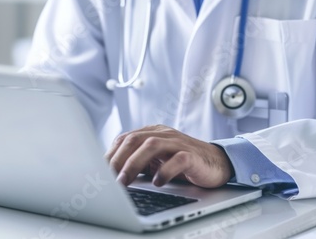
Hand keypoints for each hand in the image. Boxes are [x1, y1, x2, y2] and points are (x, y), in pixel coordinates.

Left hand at [105, 125, 233, 187]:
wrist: (217, 163)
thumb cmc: (184, 162)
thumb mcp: (158, 159)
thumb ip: (139, 161)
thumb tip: (112, 175)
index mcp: (154, 133)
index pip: (125, 138)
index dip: (110, 155)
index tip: (99, 173)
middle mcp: (165, 134)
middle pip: (135, 139)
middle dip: (118, 160)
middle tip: (108, 180)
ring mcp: (179, 143)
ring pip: (152, 145)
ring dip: (134, 164)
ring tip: (124, 182)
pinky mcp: (193, 155)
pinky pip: (177, 160)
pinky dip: (164, 171)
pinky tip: (157, 182)